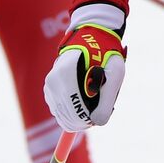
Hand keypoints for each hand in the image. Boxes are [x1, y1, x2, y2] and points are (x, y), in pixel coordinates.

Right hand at [43, 4, 126, 131]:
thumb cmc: (106, 56)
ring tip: (93, 93)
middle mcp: (53, 81)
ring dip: (79, 112)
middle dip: (86, 117)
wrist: (92, 39)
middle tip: (100, 102)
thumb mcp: (115, 75)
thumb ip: (107, 100)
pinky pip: (60, 110)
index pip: (76, 114)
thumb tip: (97, 122)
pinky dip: (72, 109)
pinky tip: (83, 94)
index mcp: (67, 75)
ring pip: (64, 116)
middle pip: (68, 118)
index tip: (104, 109)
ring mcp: (48, 86)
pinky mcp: (48, 90)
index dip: (92, 119)